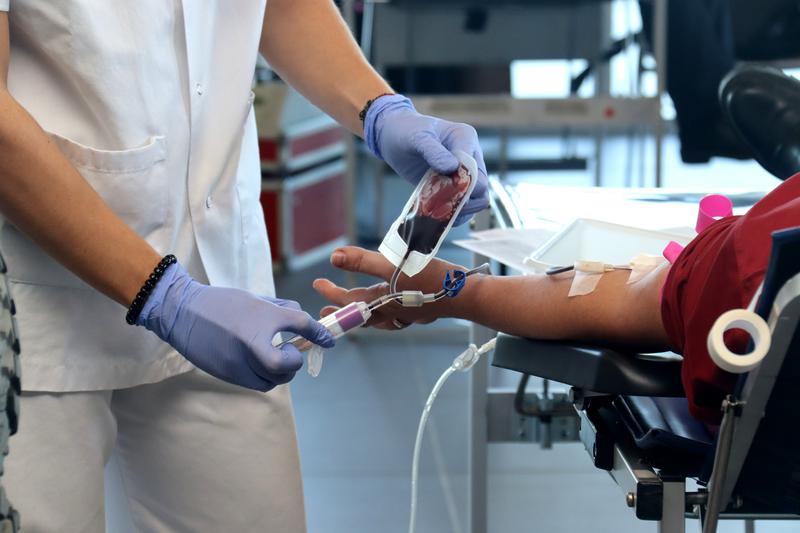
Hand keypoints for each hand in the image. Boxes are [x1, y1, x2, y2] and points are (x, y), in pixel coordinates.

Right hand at [136, 262, 334, 390]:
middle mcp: (251, 342)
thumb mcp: (255, 300)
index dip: (317, 333)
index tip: (328, 340)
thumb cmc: (222, 303)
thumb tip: (303, 320)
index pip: (299, 324)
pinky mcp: (228, 374)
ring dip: (281, 372)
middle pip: (285, 365)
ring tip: (275, 357)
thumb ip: (282, 311)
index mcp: (261, 317)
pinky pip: (257, 383)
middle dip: (293, 361)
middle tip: (290, 350)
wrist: (182, 312)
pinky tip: (260, 363)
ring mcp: (238, 362)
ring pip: (272, 380)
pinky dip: (265, 377)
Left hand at [312, 246, 463, 328]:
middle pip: (361, 315)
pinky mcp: (421, 310)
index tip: (317, 284)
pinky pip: (396, 316)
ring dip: (363, 315)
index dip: (331, 293)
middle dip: (343, 309)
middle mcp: (392, 313)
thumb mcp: (393, 266)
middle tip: (325, 306)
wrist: (465, 295)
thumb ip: (363, 261)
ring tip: (355, 313)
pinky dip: (387, 313)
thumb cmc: (430, 280)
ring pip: (379, 319)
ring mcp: (408, 314)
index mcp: (381, 303)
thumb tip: (334, 257)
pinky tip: (392, 307)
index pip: (349, 301)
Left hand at [363, 94, 488, 224]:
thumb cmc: (406, 131)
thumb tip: (452, 167)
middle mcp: (470, 156)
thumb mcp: (417, 138)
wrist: (394, 137)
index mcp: (466, 139)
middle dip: (463, 200)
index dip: (463, 184)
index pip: (475, 169)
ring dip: (459, 209)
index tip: (443, 188)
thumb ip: (434, 151)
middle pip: (481, 188)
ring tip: (439, 211)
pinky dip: (452, 213)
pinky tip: (437, 214)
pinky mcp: (452, 185)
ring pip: (475, 200)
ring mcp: (463, 173)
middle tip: (441, 203)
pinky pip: (461, 205)